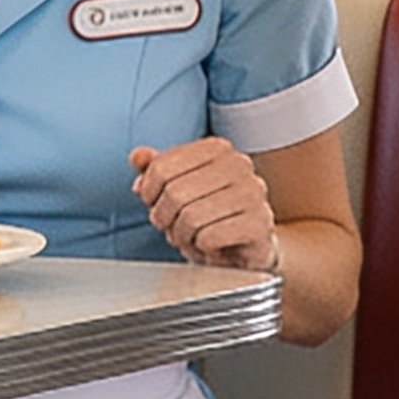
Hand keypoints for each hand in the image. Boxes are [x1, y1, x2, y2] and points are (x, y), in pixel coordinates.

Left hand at [133, 137, 280, 272]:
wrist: (245, 250)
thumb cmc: (209, 216)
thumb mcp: (176, 189)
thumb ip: (156, 169)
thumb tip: (138, 156)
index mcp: (218, 149)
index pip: (160, 167)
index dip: (149, 193)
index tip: (156, 204)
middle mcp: (240, 165)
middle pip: (174, 193)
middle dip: (165, 218)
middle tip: (174, 226)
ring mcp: (254, 193)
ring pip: (190, 217)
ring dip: (182, 235)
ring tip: (192, 236)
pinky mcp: (260, 224)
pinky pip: (209, 237)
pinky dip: (201, 247)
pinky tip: (211, 245)